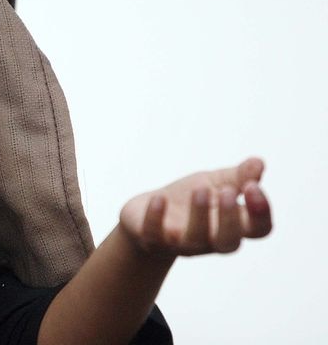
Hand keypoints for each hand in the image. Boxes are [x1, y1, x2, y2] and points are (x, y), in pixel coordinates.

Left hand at [119, 158, 272, 256]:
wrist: (145, 213)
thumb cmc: (187, 199)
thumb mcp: (214, 182)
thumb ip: (237, 176)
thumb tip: (258, 162)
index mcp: (232, 226)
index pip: (259, 229)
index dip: (260, 213)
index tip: (252, 186)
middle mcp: (209, 240)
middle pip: (229, 242)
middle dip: (230, 219)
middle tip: (228, 192)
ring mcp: (180, 242)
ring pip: (194, 239)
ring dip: (199, 215)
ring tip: (200, 189)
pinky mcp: (152, 238)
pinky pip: (154, 234)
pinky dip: (156, 217)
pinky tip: (159, 198)